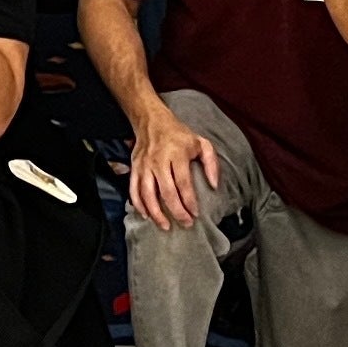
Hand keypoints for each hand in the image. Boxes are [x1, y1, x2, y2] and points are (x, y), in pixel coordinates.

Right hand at [125, 107, 219, 230]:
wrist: (152, 120)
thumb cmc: (179, 134)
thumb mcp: (201, 143)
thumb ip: (211, 163)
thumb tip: (214, 185)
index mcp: (177, 154)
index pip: (183, 183)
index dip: (189, 201)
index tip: (196, 213)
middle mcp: (159, 160)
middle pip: (166, 192)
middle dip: (177, 211)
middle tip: (186, 223)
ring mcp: (144, 165)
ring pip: (147, 194)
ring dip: (156, 213)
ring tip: (165, 226)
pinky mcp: (134, 168)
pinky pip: (133, 190)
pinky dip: (138, 205)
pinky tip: (146, 215)